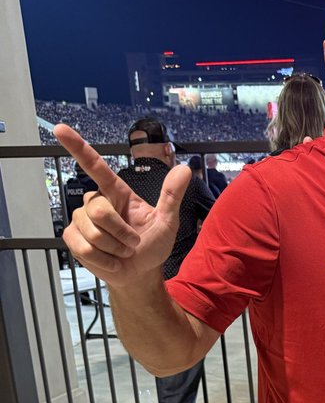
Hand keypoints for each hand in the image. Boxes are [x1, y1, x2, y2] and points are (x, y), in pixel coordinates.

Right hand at [55, 124, 190, 286]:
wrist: (140, 273)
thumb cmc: (152, 245)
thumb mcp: (167, 221)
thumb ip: (171, 196)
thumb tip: (184, 169)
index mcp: (117, 193)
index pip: (95, 166)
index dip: (77, 147)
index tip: (60, 129)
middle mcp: (97, 202)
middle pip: (99, 211)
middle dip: (121, 233)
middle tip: (132, 244)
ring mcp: (82, 220)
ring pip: (92, 232)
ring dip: (114, 248)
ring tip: (121, 252)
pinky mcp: (73, 238)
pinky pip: (84, 248)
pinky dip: (104, 260)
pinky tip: (111, 261)